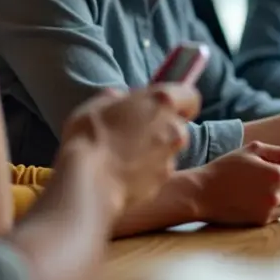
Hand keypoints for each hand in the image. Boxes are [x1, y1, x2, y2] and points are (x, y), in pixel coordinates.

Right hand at [60, 84, 200, 214]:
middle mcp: (175, 129)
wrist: (88, 182)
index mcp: (163, 102)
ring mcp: (171, 158)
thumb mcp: (97, 105)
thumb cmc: (90, 135)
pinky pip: (158, 171)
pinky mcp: (163, 183)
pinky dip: (146, 171)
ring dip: (154, 150)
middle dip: (162, 128)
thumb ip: (116, 98)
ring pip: (168, 150)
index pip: (191, 97)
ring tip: (126, 156)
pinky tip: (124, 173)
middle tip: (135, 132)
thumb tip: (120, 98)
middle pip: (178, 125)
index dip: (180, 102)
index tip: (162, 107)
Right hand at [188, 142, 279, 226]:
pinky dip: (271, 208)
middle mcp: (276, 195)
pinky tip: (255, 200)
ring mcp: (269, 210)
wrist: (203, 192)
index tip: (271, 170)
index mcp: (277, 175)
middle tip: (264, 180)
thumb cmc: (226, 168)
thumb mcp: (253, 149)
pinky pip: (277, 215)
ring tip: (259, 190)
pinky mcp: (261, 221)